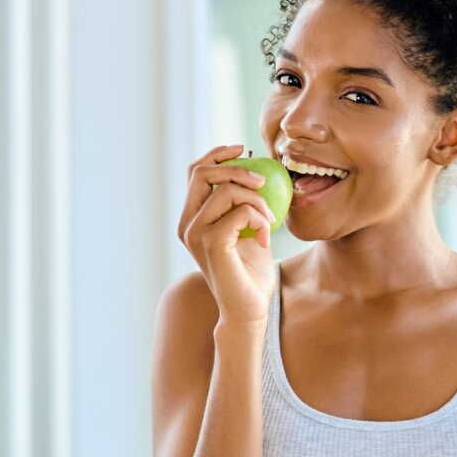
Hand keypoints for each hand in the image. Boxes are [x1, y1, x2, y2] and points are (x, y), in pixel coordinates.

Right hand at [178, 144, 277, 323]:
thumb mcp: (249, 229)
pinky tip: (266, 236)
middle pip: (202, 173)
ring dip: (256, 199)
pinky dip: (259, 217)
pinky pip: (239, 212)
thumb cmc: (251, 272)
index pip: (196, 172)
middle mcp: (187, 224)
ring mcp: (196, 234)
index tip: (244, 148)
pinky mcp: (212, 244)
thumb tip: (259, 169)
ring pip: (225, 191)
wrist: (249, 308)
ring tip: (269, 219)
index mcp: (191, 218)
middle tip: (263, 183)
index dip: (217, 154)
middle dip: (237, 169)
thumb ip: (245, 203)